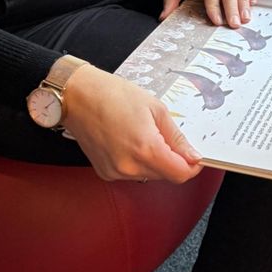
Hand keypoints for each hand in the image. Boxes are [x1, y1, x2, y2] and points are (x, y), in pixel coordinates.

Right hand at [60, 63, 202, 182]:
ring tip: (142, 133)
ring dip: (154, 160)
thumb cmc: (113, 95)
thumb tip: (193, 156)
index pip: (180, 174)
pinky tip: (128, 141)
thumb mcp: (155, 109)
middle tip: (164, 134)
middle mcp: (129, 166)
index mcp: (146, 149)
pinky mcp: (105, 172)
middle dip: (172, 159)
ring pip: (149, 175)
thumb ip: (176, 137)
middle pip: (166, 175)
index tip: (194, 156)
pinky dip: (137, 161)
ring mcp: (115, 172)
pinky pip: (132, 173)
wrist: (78, 96)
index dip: (192, 166)